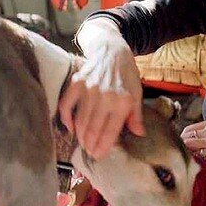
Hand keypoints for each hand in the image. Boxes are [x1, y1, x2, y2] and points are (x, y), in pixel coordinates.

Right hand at [58, 43, 143, 160]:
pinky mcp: (76, 84)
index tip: (99, 155)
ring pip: (80, 121)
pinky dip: (66, 119)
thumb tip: (138, 134)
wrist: (112, 50)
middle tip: (90, 152)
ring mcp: (88, 90)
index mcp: (122, 101)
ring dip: (80, 136)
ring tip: (83, 144)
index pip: (110, 131)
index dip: (103, 146)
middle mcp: (104, 97)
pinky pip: (66, 106)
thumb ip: (136, 115)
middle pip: (93, 129)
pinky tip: (70, 128)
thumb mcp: (137, 93)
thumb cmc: (126, 74)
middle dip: (91, 145)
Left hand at [181, 117, 205, 172]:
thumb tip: (181, 138)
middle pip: (188, 135)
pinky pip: (197, 154)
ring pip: (189, 144)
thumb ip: (202, 133)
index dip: (184, 137)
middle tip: (190, 150)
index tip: (184, 143)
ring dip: (190, 150)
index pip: (189, 128)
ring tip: (198, 153)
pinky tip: (204, 157)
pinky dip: (197, 156)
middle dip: (185, 143)